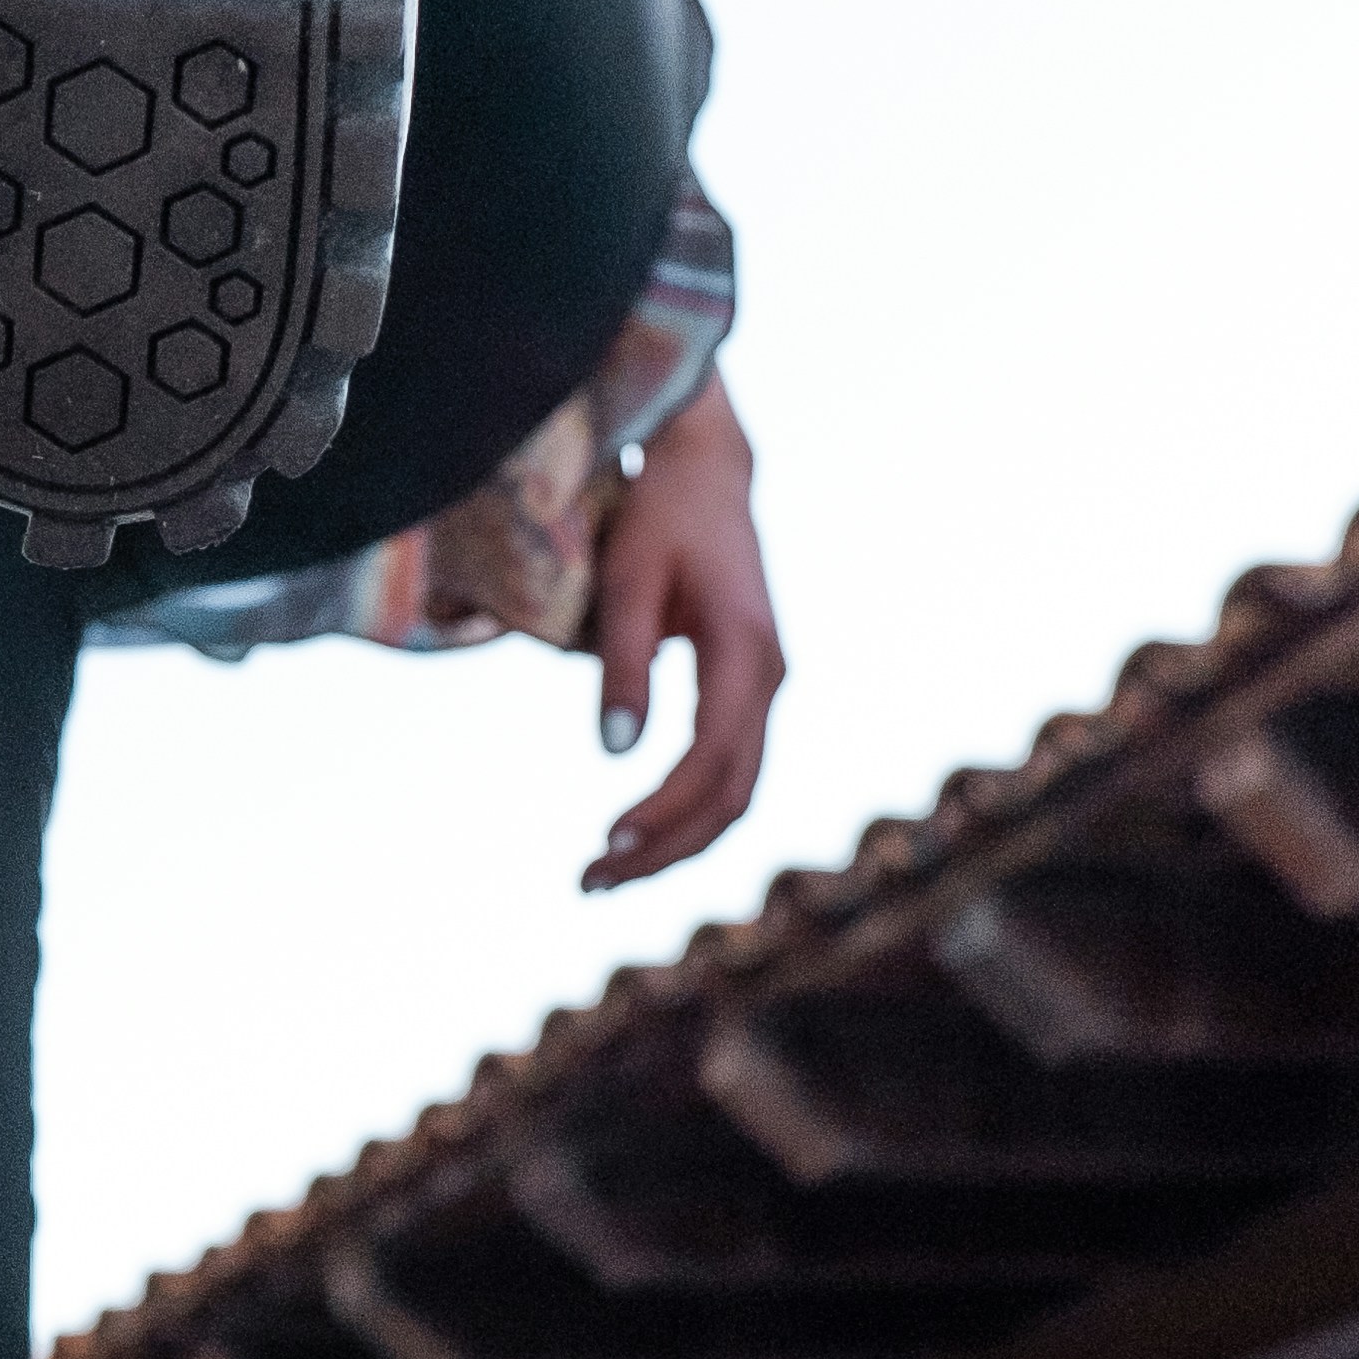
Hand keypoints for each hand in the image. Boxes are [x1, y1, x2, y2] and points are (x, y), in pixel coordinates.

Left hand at [582, 383, 783, 893]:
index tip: (604, 846)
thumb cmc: (661, 517)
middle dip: (664, 848)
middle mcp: (769, 678)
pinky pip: (729, 770)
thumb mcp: (627, 581)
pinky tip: (638, 836)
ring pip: (735, 793)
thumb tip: (615, 753)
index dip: (661, 812)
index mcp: (745, 652)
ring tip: (603, 874)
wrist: (707, 474)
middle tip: (590, 883)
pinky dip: (688, 813)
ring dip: (675, 841)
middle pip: (731, 796)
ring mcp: (765, 688)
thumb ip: (624, 664)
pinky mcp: (749, 691)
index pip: (711, 759)